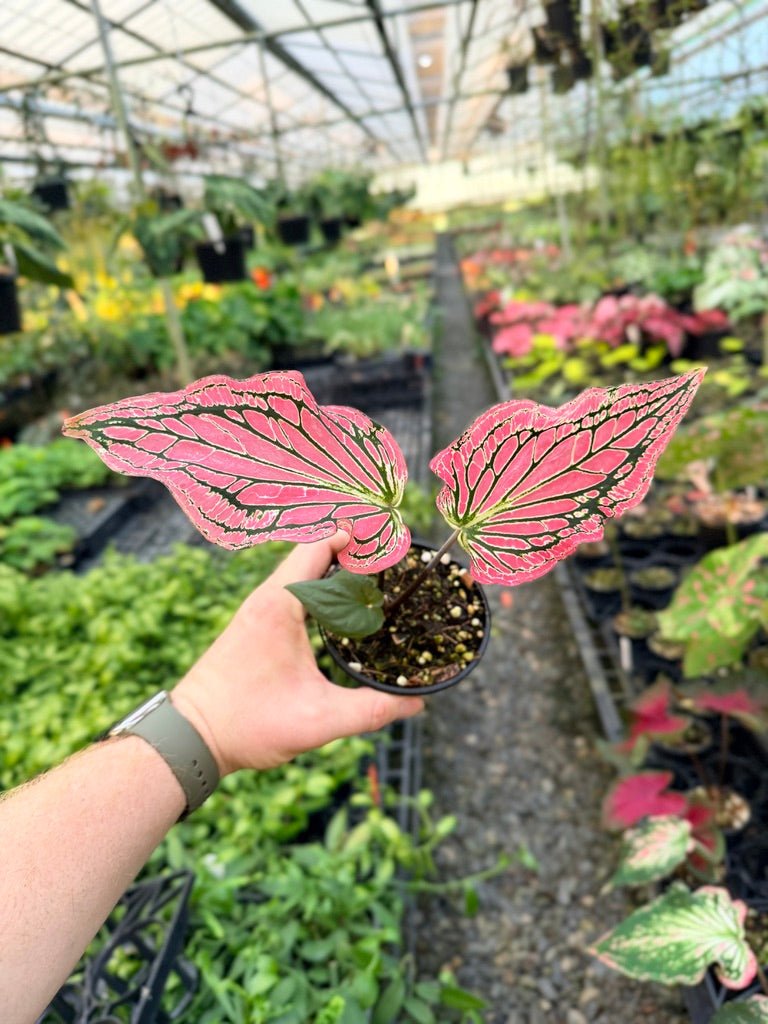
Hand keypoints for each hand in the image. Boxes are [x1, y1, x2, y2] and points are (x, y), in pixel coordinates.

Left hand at [172, 532, 423, 774]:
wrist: (191, 736)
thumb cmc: (246, 724)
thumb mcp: (318, 721)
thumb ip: (372, 710)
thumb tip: (417, 702)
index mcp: (280, 605)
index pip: (318, 547)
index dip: (353, 536)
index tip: (387, 535)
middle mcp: (266, 598)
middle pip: (313, 552)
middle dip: (351, 548)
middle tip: (392, 554)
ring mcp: (258, 609)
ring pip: (301, 570)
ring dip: (334, 566)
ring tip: (376, 573)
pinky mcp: (256, 624)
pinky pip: (293, 588)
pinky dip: (320, 585)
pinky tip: (343, 605)